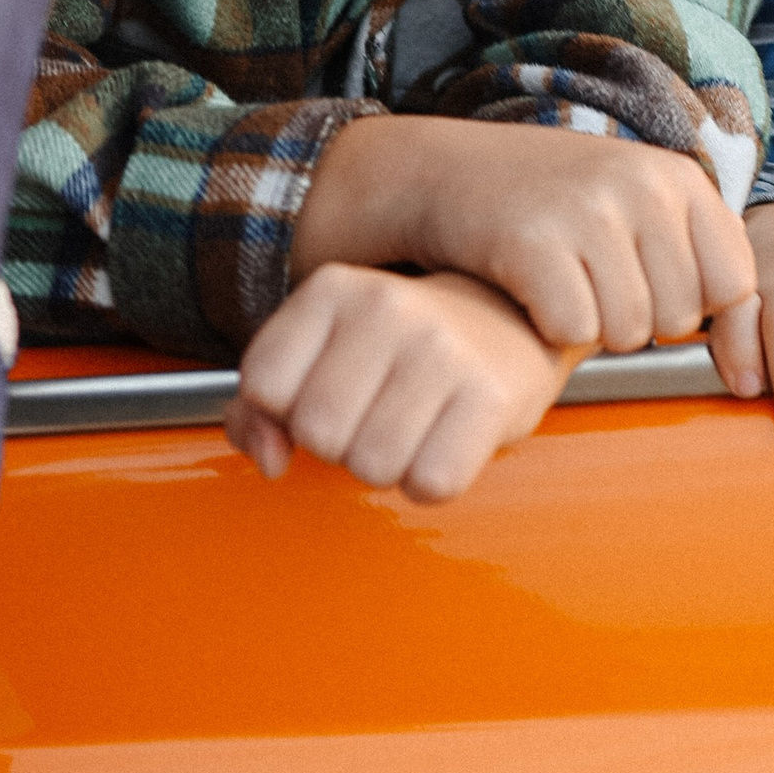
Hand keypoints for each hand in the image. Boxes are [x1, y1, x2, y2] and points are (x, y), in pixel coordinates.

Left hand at [225, 265, 574, 503]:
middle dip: (338, 444)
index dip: (285, 410)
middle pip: (316, 432)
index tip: (322, 395)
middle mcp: (385, 307)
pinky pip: (431, 484)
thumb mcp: (323, 348)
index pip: (263, 384)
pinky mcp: (490, 395)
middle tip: (373, 414)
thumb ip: (262, 404)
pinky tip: (442, 442)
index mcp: (332, 289)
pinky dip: (430, 483)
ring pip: (371, 466)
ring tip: (410, 426)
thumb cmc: (402, 345)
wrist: (510, 320)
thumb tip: (268, 459)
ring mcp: (441, 349)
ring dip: (386, 467)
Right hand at [291, 114, 755, 354]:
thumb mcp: (630, 200)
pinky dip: (547, 328)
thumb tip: (749, 327)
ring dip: (589, 329)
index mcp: (677, 176)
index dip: (691, 306)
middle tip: (588, 284)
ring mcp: (588, 211)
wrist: (440, 173)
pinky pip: (573, 332)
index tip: (646, 290)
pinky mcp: (534, 243)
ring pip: (626, 332)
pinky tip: (527, 288)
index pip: (735, 285)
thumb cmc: (546, 203)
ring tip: (559, 283)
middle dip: (635, 323)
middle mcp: (642, 185)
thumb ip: (688, 247)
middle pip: (678, 319)